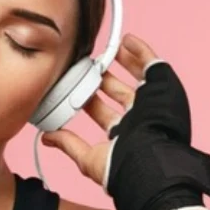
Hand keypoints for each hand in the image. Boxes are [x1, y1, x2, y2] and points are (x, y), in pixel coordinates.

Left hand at [40, 32, 155, 185]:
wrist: (148, 162)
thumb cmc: (122, 167)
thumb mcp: (89, 158)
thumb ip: (69, 145)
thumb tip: (47, 138)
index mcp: (124, 136)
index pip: (104, 114)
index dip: (91, 101)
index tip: (76, 91)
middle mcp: (140, 118)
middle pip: (120, 94)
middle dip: (105, 80)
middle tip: (90, 68)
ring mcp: (152, 102)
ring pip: (137, 77)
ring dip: (124, 63)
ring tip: (111, 50)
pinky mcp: (162, 87)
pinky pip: (152, 64)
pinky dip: (141, 51)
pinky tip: (127, 41)